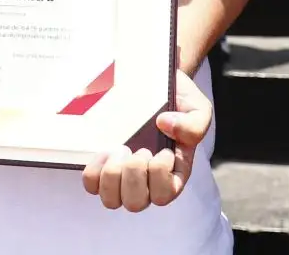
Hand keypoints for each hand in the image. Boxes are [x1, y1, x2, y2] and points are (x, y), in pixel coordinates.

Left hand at [81, 67, 209, 210]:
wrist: (155, 84)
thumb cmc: (177, 102)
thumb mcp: (197, 109)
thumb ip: (194, 124)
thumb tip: (165, 125)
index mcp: (173, 173)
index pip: (164, 195)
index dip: (160, 175)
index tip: (163, 150)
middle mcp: (147, 181)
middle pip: (135, 203)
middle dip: (134, 175)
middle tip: (140, 150)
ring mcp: (122, 176)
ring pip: (111, 200)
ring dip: (113, 175)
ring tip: (121, 149)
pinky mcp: (103, 166)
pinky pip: (91, 184)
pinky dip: (95, 170)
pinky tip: (105, 151)